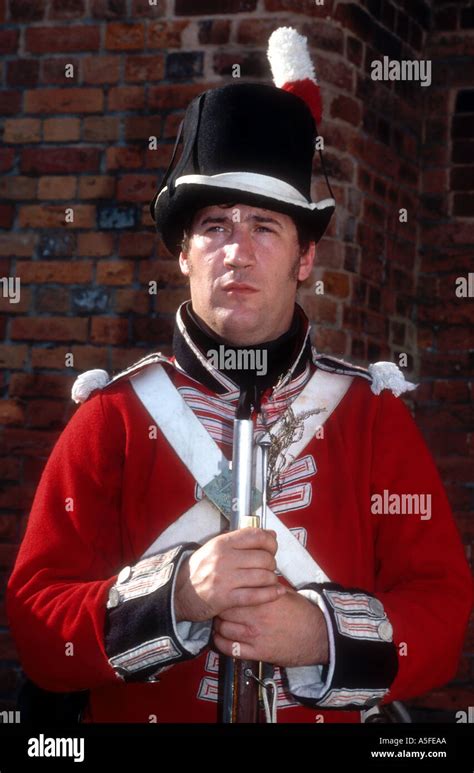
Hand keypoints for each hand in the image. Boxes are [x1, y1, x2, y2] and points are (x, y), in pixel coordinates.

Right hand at [174, 528, 285, 622]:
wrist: (178, 593)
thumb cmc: (199, 570)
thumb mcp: (215, 548)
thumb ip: (241, 540)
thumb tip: (270, 535)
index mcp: (222, 543)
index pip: (256, 536)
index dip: (271, 542)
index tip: (272, 548)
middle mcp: (224, 559)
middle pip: (264, 558)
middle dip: (271, 563)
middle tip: (268, 567)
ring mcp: (225, 579)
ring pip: (263, 576)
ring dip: (271, 579)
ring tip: (268, 580)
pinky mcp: (226, 599)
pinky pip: (256, 595)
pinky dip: (270, 594)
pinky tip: (276, 592)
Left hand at [213, 587, 328, 667]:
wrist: (318, 636)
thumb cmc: (301, 612)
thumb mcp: (284, 593)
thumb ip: (264, 587)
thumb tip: (249, 576)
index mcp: (263, 599)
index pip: (233, 593)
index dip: (226, 592)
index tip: (224, 592)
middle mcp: (257, 617)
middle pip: (224, 610)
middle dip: (219, 608)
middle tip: (219, 607)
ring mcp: (256, 637)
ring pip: (223, 629)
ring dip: (219, 625)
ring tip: (220, 622)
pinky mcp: (258, 653)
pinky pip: (230, 649)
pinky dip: (221, 643)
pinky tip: (221, 638)